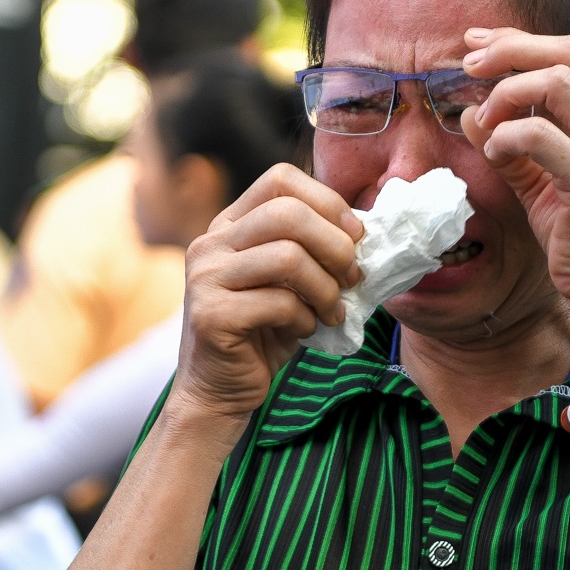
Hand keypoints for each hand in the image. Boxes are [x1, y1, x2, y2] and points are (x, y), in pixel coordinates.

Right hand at [173, 164, 363, 419]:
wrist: (221, 390)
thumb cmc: (263, 332)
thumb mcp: (289, 281)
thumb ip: (311, 250)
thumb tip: (363, 232)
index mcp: (229, 224)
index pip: (280, 180)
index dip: (327, 201)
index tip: (355, 235)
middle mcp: (211, 243)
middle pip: (287, 214)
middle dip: (335, 245)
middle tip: (354, 277)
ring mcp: (205, 277)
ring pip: (288, 258)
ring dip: (326, 288)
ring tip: (333, 311)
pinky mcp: (211, 315)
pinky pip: (280, 304)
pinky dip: (306, 319)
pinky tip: (306, 330)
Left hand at [459, 28, 569, 321]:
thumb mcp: (540, 181)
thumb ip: (510, 143)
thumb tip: (469, 111)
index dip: (519, 40)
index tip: (476, 44)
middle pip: (568, 52)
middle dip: (511, 48)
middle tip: (468, 64)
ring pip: (557, 83)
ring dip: (507, 92)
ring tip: (485, 118)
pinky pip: (540, 135)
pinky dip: (506, 135)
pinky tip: (494, 154)